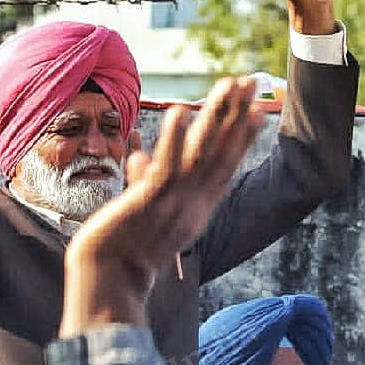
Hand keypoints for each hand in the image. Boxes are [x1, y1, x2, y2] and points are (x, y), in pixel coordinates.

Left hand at [61, 78, 263, 334]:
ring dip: (217, 116)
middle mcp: (194, 203)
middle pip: (222, 152)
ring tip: (230, 85)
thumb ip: (146, 180)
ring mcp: (175, 202)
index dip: (242, 137)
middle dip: (238, 115)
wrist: (108, 281)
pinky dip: (175, 138)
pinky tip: (182, 110)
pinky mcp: (151, 201)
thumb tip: (140, 157)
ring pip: (202, 152)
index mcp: (197, 209)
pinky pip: (167, 165)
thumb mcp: (143, 209)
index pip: (225, 166)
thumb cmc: (123, 249)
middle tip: (252, 82)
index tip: (256, 111)